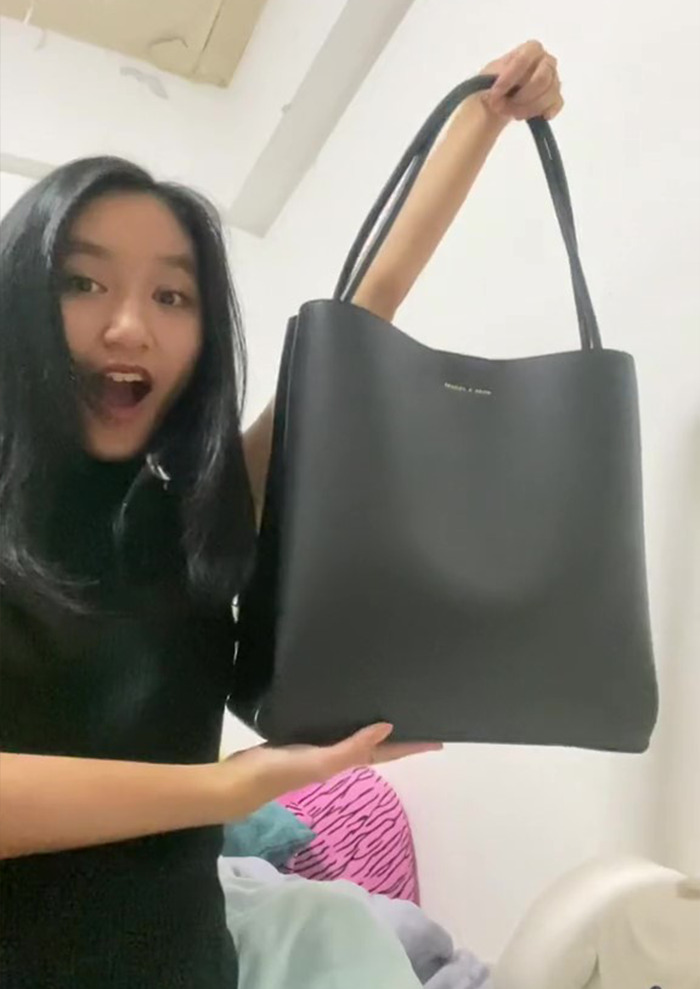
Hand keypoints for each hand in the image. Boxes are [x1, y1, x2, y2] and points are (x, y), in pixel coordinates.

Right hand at [219, 723, 440, 813]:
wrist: (239, 782)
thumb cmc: (281, 772)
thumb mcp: (320, 762)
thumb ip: (352, 748)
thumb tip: (387, 727)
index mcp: (345, 762)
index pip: (386, 752)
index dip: (411, 746)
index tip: (438, 741)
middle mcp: (336, 757)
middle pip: (375, 745)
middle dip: (397, 735)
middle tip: (418, 717)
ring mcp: (319, 750)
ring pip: (354, 735)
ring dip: (372, 726)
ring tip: (388, 707)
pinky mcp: (300, 740)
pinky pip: (332, 728)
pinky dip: (344, 720)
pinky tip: (342, 707)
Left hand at [482, 40, 562, 121]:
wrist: (499, 98)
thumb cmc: (495, 82)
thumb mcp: (489, 74)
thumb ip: (496, 74)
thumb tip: (497, 83)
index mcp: (531, 49)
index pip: (525, 59)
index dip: (509, 78)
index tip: (495, 93)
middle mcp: (546, 62)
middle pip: (542, 79)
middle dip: (521, 98)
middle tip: (503, 107)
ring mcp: (553, 80)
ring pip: (549, 95)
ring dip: (527, 109)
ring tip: (511, 113)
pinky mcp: (555, 98)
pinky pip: (556, 105)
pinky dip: (544, 112)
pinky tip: (532, 118)